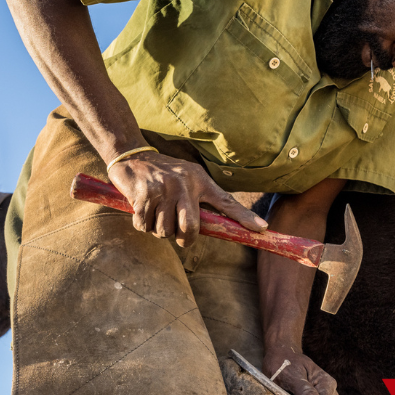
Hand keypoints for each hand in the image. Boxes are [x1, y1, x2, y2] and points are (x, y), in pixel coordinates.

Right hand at [107, 151, 266, 246]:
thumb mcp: (188, 178)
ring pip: (165, 230)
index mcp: (200, 181)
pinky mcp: (143, 197)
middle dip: (184, 239)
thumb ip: (199, 200)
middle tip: (178, 236)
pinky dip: (141, 225)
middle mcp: (184, 185)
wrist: (132, 156)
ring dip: (158, 229)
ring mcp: (163, 191)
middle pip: (190, 227)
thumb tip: (210, 227)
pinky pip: (145, 226)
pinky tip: (142, 210)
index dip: (244, 217)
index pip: (226, 202)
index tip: (262, 229)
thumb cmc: (164, 173)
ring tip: (156, 213)